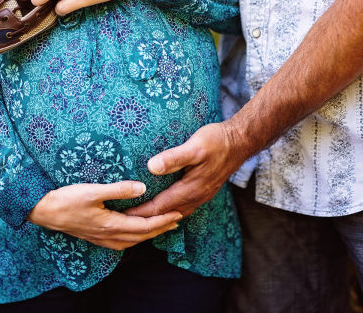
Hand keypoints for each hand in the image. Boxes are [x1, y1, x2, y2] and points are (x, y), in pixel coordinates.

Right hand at [28, 181, 182, 250]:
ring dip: (149, 233)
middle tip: (177, 220)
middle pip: (142, 235)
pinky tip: (135, 232)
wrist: (43, 211)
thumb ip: (118, 189)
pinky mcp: (96, 237)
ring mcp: (102, 238)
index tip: (177, 213)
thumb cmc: (66, 199)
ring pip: (133, 240)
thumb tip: (142, 188)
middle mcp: (109, 236)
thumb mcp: (93, 191)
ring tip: (162, 226)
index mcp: (111, 225)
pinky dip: (135, 237)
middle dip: (161, 227)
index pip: (144, 225)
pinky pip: (122, 242)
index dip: (162, 220)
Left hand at [125, 122, 252, 217]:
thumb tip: (151, 167)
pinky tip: (164, 209)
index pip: (159, 207)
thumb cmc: (217, 141)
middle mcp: (196, 197)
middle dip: (145, 220)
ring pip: (175, 213)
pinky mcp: (203, 190)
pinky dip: (169, 211)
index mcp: (190, 190)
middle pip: (165, 214)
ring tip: (140, 220)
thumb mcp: (195, 146)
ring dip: (157, 217)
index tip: (121, 216)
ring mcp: (201, 195)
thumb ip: (174, 158)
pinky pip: (183, 207)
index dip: (140, 212)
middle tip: (123, 222)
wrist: (240, 141)